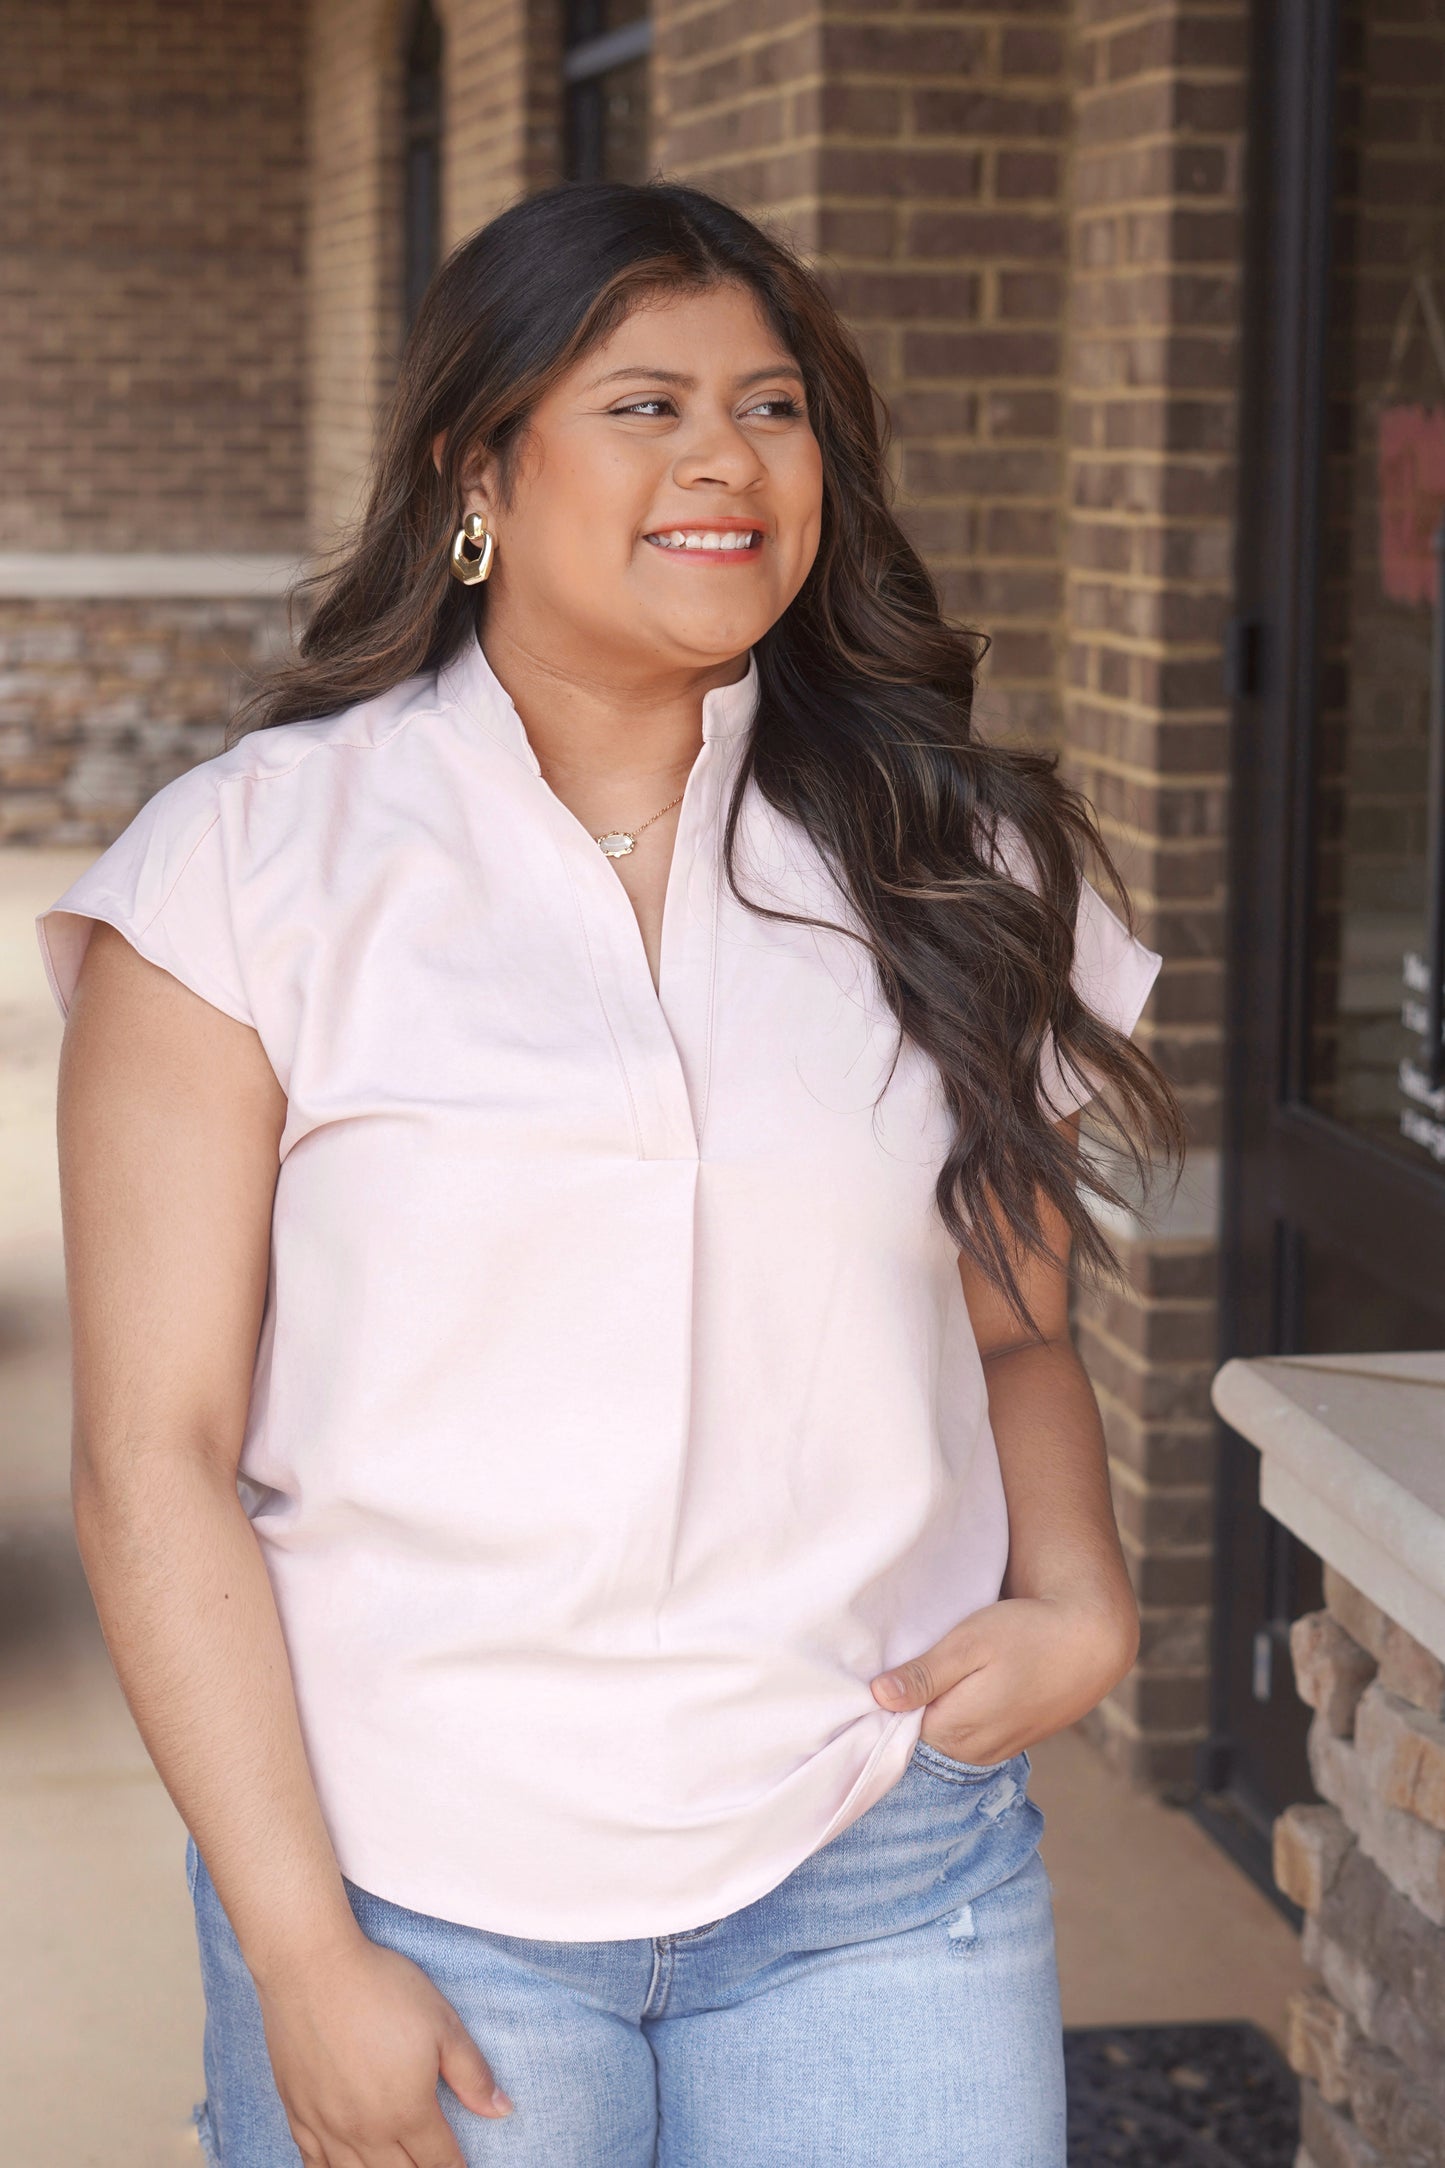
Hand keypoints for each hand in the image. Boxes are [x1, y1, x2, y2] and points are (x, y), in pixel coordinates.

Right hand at [255, 1930, 511, 2167]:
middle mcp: (366, 2131)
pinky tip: (346, 2166)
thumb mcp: (442, 2023)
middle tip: (431, 2164)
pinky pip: (315, 2165)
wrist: (312, 1968)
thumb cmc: (381, 1988)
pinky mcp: (298, 2114)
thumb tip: (502, 2110)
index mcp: (407, 2111)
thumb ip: (472, 2073)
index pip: (440, 2161)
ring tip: (397, 2166)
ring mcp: (327, 2127)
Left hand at [869, 1593, 1139, 1765]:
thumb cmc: (1028, 1633)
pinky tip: (949, 1694)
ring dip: (927, 1717)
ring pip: (941, 1741)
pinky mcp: (1010, 1740)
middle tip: (881, 1678)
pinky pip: (966, 1738)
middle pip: (916, 1742)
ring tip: (915, 1682)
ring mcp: (994, 1750)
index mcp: (954, 1731)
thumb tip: (879, 1697)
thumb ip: (925, 1675)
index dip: (877, 1712)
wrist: (1092, 1640)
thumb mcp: (969, 1642)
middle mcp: (971, 1752)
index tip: (861, 1688)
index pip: (894, 1737)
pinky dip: (952, 1720)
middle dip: (898, 1717)